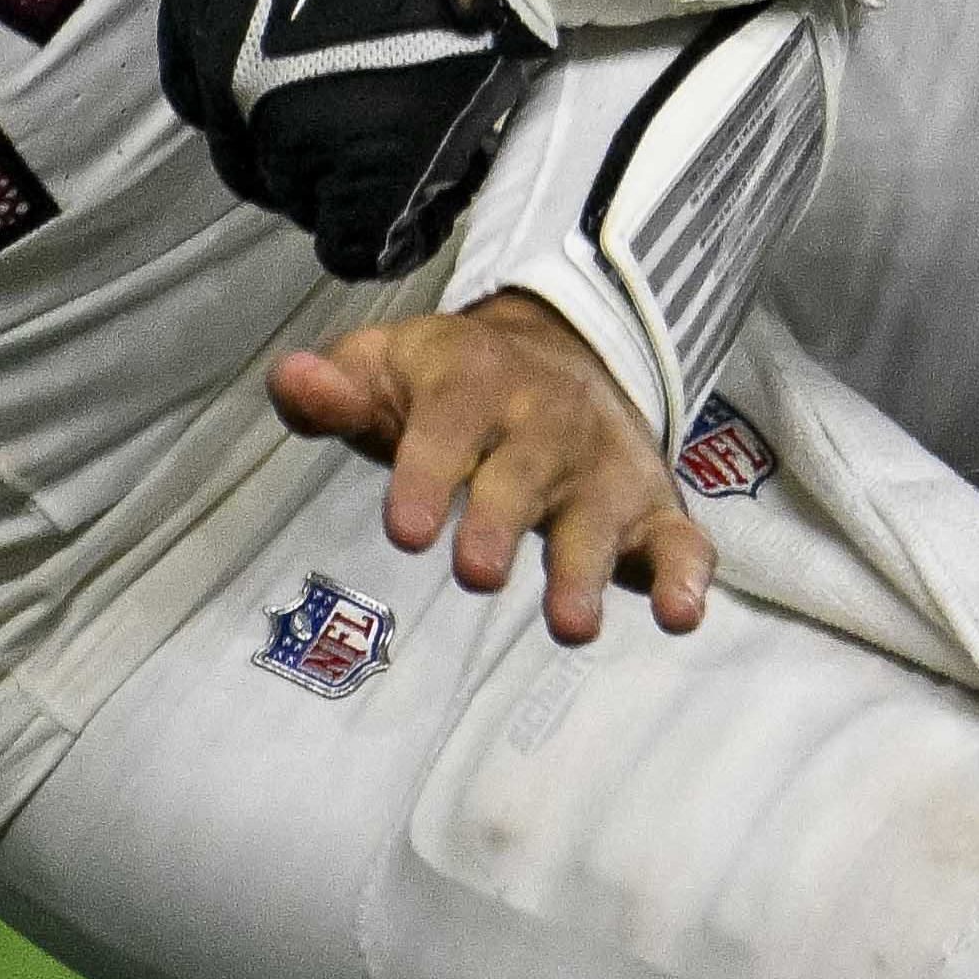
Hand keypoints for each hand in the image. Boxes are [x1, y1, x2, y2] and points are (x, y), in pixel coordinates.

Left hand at [158, 0, 539, 274]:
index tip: (327, 101)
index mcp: (198, 15)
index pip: (211, 101)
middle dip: (317, 152)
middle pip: (257, 159)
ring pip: (310, 201)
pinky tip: (443, 192)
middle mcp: (231, 83)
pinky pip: (363, 244)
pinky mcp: (371, 172)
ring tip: (429, 145)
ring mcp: (298, 134)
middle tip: (389, 123)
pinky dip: (401, 232)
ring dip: (362, 184)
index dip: (272, 108)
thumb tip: (297, 6)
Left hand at [270, 295, 710, 642]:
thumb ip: (334, 391)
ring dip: (587, 568)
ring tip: (570, 626)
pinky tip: (681, 614)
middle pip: (524, 472)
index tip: (406, 532)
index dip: (427, 474)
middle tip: (476, 575)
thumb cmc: (447, 386)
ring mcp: (602, 465)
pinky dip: (687, 573)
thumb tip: (292, 381)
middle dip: (503, 521)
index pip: (447, 425)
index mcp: (474, 381)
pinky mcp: (650, 504)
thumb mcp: (385, 370)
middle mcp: (545, 422)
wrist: (561, 352)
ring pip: (600, 515)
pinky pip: (680, 537)